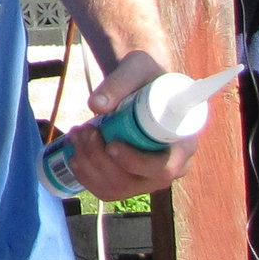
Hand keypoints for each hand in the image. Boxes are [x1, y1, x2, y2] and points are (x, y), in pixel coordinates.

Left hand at [67, 51, 201, 202]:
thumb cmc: (144, 76)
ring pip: (116, 188)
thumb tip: (95, 106)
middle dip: (101, 160)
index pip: (164, 168)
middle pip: (135, 182)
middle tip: (84, 130)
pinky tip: (75, 153)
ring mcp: (148, 178)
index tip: (110, 144)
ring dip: (89, 165)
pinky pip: (106, 190)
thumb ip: (119, 83)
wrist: (138, 85)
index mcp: (183, 144)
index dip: (135, 162)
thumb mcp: (136, 69)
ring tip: (77, 134)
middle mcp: (170, 168)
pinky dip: (86, 175)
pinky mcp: (129, 181)